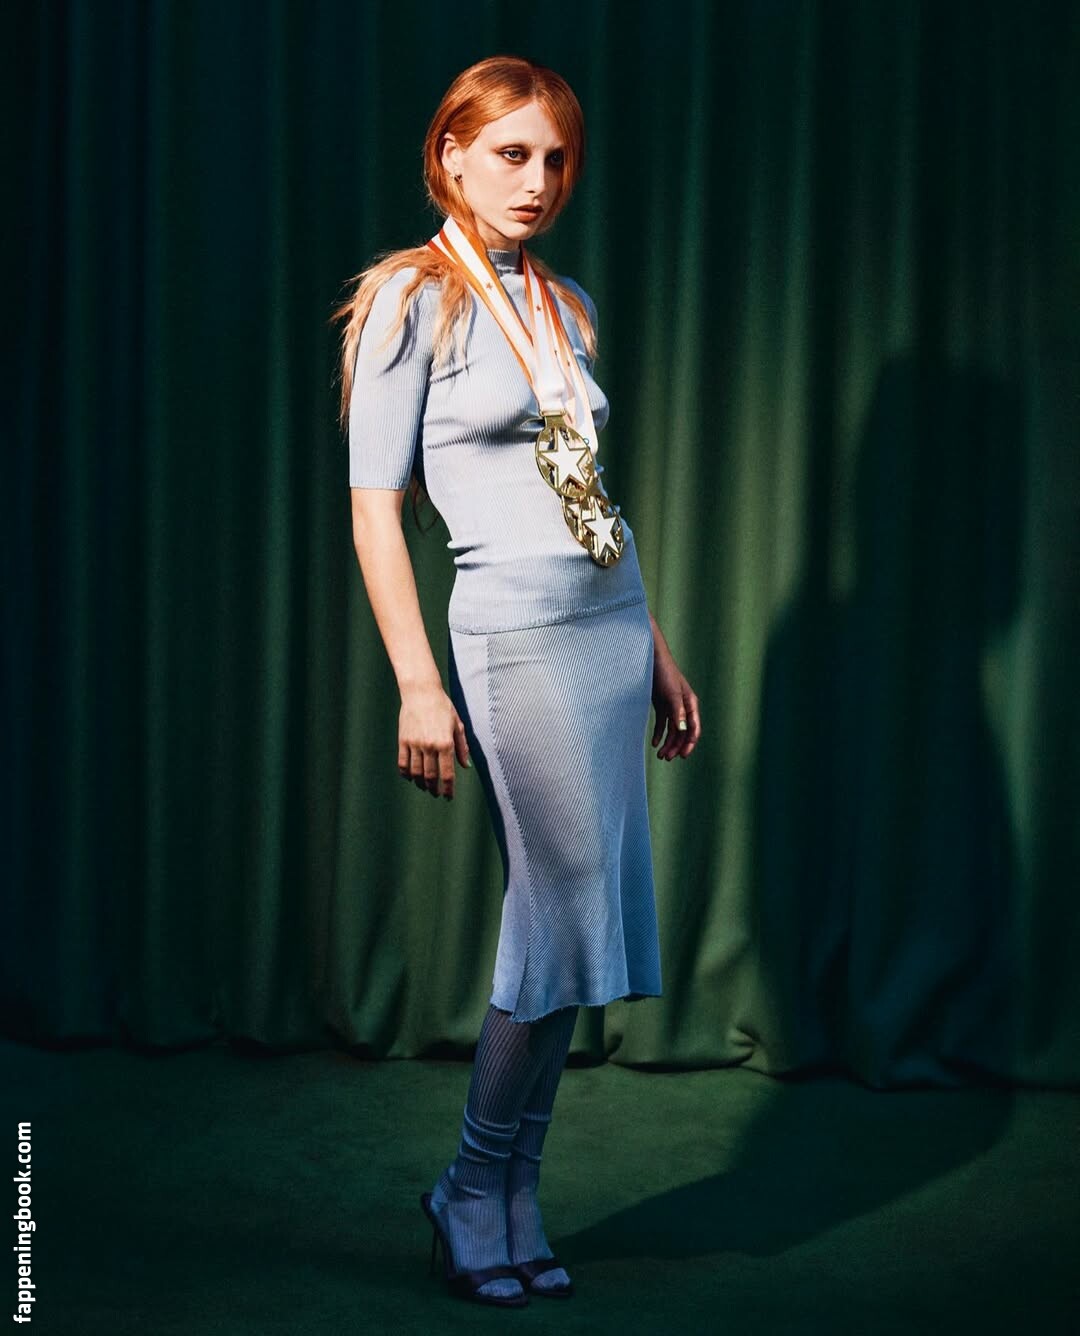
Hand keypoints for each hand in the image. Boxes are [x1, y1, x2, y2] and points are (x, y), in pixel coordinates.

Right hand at [397, 683, 471, 798]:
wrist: (421, 692)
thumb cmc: (443, 707)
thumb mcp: (457, 725)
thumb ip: (462, 747)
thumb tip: (465, 766)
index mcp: (446, 743)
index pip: (447, 774)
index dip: (448, 789)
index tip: (448, 796)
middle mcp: (430, 746)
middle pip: (431, 777)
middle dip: (434, 789)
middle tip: (437, 794)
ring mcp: (415, 744)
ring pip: (416, 773)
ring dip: (421, 783)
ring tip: (425, 787)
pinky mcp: (403, 740)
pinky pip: (403, 763)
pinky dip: (406, 774)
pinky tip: (411, 777)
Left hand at [650, 642, 699, 760]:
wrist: (650, 658)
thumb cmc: (664, 673)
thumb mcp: (672, 693)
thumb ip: (678, 712)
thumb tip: (683, 731)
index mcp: (690, 704)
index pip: (693, 728)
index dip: (689, 744)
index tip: (683, 756)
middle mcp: (683, 706)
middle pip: (682, 732)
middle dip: (676, 746)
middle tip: (666, 758)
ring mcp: (672, 706)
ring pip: (672, 730)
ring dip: (668, 743)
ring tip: (660, 755)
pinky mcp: (662, 704)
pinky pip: (663, 724)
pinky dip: (659, 734)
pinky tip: (655, 743)